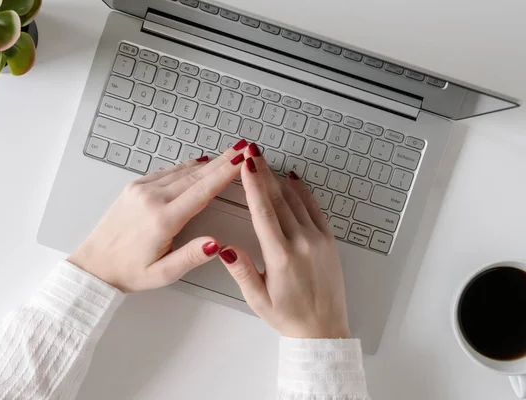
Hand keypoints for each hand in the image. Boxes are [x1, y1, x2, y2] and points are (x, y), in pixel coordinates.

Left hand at [68, 140, 248, 292]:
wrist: (94, 264)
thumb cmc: (128, 271)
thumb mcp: (163, 273)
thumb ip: (191, 257)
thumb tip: (216, 244)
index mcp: (162, 219)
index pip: (203, 190)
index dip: (225, 173)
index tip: (242, 160)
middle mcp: (152, 198)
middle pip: (196, 175)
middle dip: (222, 161)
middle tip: (243, 149)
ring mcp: (141, 189)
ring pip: (182, 171)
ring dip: (207, 163)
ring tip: (228, 155)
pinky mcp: (134, 187)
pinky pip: (167, 172)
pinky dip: (186, 167)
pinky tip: (199, 164)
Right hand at [217, 144, 350, 338]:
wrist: (324, 330)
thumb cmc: (288, 316)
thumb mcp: (257, 299)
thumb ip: (242, 271)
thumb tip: (224, 248)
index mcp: (281, 256)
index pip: (264, 212)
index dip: (254, 185)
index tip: (247, 165)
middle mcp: (302, 243)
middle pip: (279, 199)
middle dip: (263, 173)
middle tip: (252, 152)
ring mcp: (319, 240)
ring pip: (297, 201)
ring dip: (280, 179)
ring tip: (266, 162)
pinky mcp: (329, 241)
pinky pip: (315, 209)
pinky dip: (304, 192)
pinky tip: (294, 179)